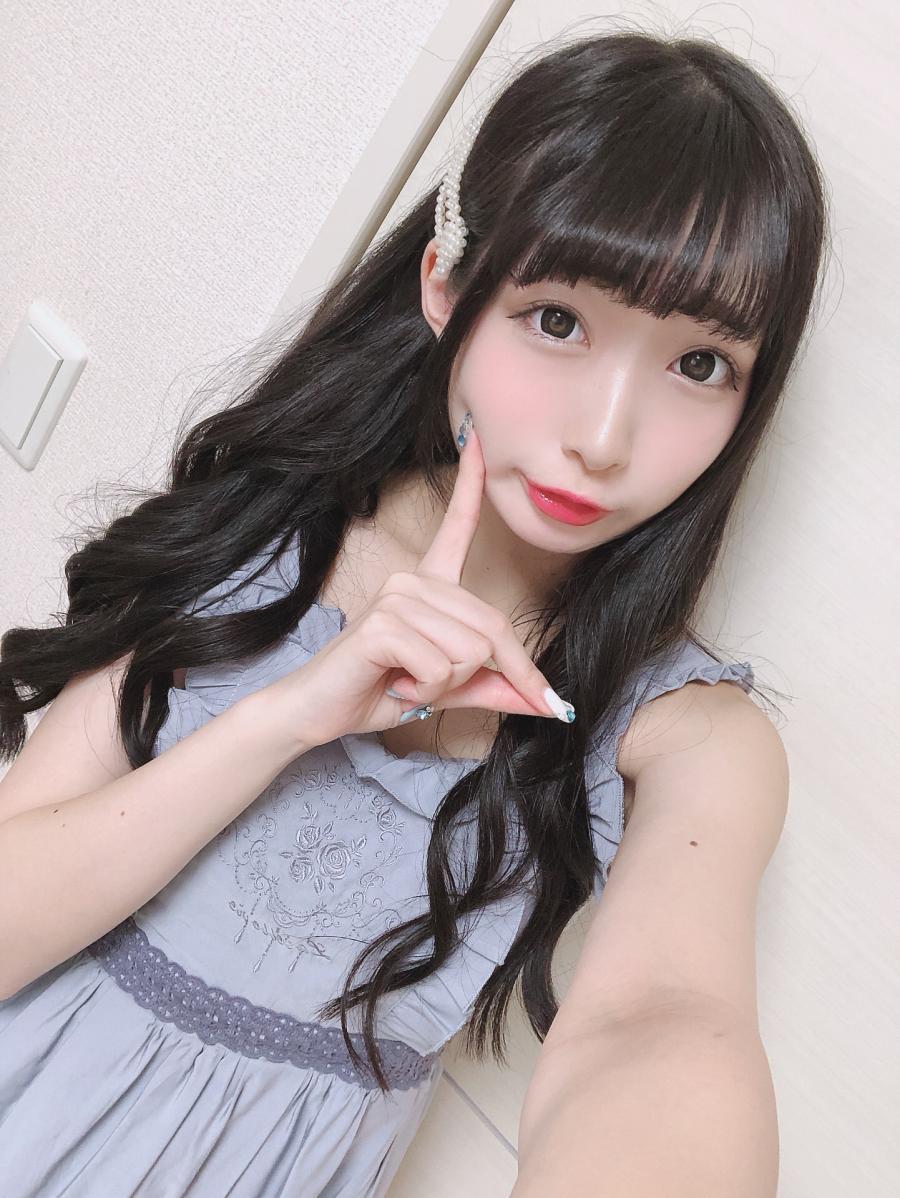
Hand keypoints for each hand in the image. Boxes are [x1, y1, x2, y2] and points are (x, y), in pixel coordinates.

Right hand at [263, 418, 573, 751]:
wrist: (320, 710)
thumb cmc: (379, 690)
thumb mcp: (448, 688)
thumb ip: (495, 686)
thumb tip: (549, 703)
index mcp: (429, 584)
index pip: (458, 526)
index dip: (472, 484)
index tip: (477, 440)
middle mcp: (414, 579)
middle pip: (492, 628)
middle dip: (483, 674)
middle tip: (434, 688)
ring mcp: (397, 596)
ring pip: (470, 652)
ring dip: (445, 685)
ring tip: (406, 679)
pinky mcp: (384, 623)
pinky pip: (441, 666)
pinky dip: (427, 689)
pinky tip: (396, 683)